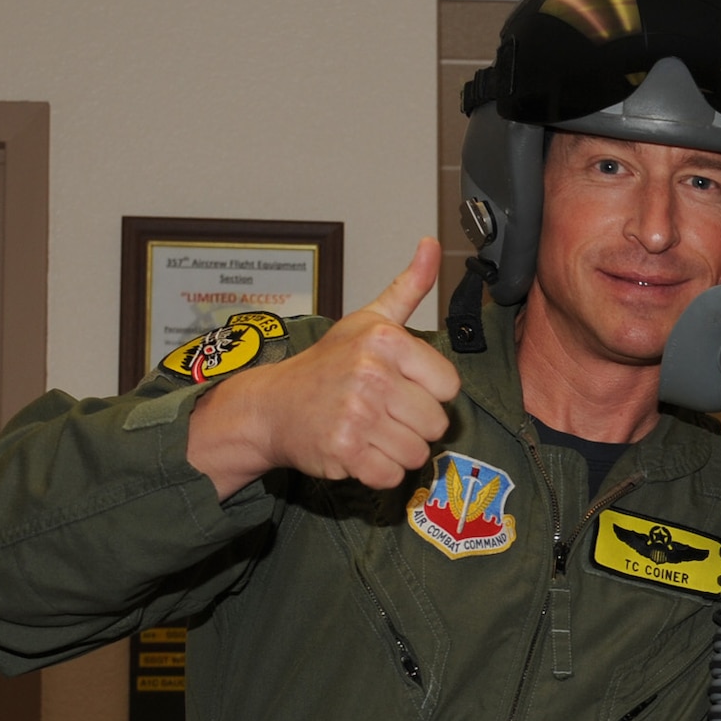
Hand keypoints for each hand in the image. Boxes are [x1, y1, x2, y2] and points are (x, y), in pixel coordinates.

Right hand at [187, 239, 459, 498]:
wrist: (271, 406)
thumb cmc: (326, 364)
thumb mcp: (369, 320)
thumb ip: (408, 287)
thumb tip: (432, 245)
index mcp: (385, 341)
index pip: (449, 386)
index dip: (428, 392)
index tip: (401, 386)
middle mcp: (372, 374)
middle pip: (437, 423)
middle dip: (414, 424)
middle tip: (382, 412)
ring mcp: (356, 414)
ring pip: (417, 453)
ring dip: (397, 449)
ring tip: (369, 430)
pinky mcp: (343, 450)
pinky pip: (391, 475)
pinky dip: (378, 471)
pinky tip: (358, 450)